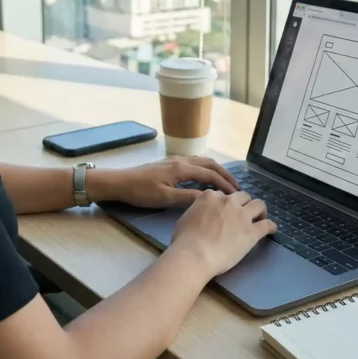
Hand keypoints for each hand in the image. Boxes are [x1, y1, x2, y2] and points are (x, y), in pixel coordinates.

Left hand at [98, 156, 240, 208]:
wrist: (121, 182)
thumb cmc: (141, 192)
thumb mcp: (166, 198)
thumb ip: (188, 197)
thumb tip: (210, 197)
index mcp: (182, 168)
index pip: (210, 174)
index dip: (225, 183)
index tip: (237, 194)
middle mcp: (181, 160)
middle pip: (209, 164)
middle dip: (225, 174)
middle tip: (236, 187)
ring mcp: (175, 160)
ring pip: (202, 161)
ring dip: (216, 170)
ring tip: (225, 182)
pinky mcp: (170, 163)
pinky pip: (194, 162)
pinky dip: (206, 168)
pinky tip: (205, 177)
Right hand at [171, 190, 276, 276]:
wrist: (194, 254)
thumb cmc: (184, 239)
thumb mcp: (186, 217)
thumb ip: (197, 211)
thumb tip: (199, 216)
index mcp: (210, 197)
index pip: (222, 195)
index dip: (224, 204)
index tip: (224, 211)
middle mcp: (228, 202)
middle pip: (242, 196)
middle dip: (243, 204)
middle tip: (243, 214)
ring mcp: (242, 216)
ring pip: (258, 204)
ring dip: (259, 210)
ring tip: (260, 217)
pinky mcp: (252, 232)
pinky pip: (267, 225)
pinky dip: (271, 226)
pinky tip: (272, 229)